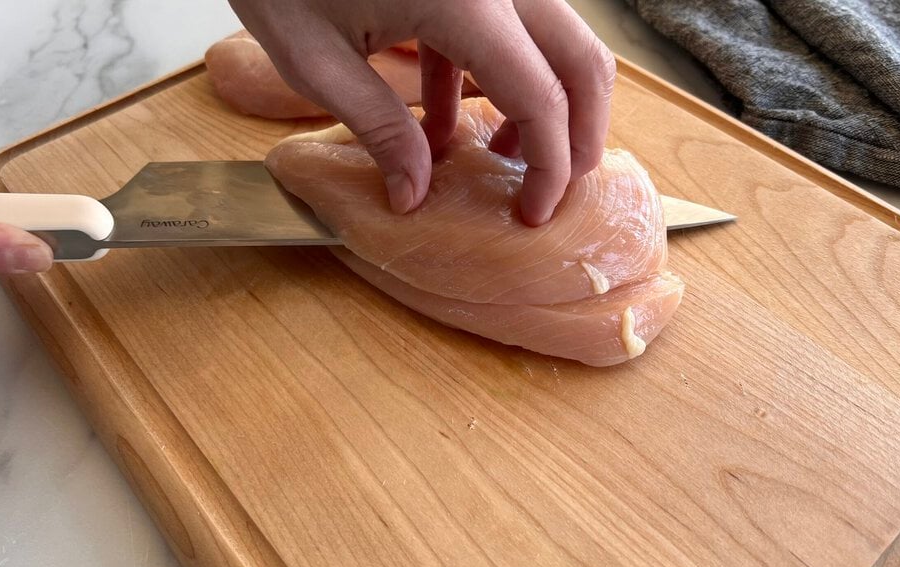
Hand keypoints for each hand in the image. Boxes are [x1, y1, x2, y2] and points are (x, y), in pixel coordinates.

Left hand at [227, 0, 615, 225]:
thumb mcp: (317, 60)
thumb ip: (379, 129)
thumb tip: (413, 195)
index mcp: (465, 2)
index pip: (540, 98)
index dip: (549, 167)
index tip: (533, 213)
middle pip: (581, 62)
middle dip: (577, 135)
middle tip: (549, 188)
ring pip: (559, 41)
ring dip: (545, 104)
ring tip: (502, 156)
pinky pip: (514, 28)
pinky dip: (499, 75)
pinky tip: (450, 120)